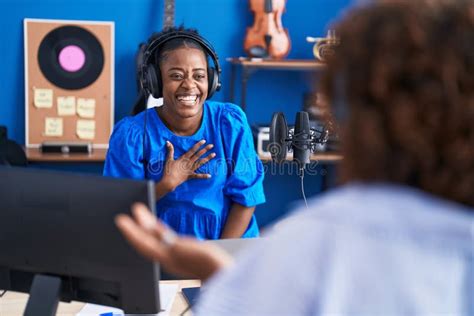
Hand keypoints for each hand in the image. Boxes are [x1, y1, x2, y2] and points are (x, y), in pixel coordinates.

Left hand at [115, 203, 232, 280]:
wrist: (223, 272)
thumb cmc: (208, 264)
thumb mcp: (188, 251)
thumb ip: (172, 243)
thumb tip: (158, 234)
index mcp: (166, 256)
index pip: (142, 242)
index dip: (131, 231)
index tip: (121, 220)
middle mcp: (167, 255)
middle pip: (145, 239)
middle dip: (135, 226)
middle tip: (124, 215)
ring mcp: (174, 252)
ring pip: (154, 237)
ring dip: (145, 225)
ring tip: (138, 213)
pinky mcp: (183, 249)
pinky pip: (164, 237)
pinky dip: (157, 229)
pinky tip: (154, 224)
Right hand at [160, 140, 215, 191]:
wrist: (169, 181)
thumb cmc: (168, 170)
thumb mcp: (169, 159)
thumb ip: (170, 150)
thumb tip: (168, 142)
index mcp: (184, 158)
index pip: (192, 150)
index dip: (198, 145)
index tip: (204, 141)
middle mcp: (189, 163)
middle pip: (198, 155)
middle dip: (205, 149)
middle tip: (212, 145)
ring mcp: (190, 169)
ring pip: (200, 163)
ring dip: (207, 158)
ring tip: (214, 154)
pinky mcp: (190, 176)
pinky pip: (198, 176)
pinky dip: (203, 176)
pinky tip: (210, 175)